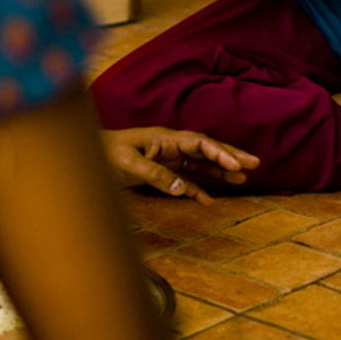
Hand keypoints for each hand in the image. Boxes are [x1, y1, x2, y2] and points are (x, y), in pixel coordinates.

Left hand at [101, 127, 260, 204]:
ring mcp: (167, 159)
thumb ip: (154, 174)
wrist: (85, 156)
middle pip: (207, 149)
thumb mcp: (127, 163)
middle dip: (231, 156)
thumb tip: (181, 188)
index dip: (219, 152)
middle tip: (255, 164)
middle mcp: (170, 146)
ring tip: (243, 179)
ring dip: (221, 171)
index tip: (236, 165)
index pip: (199, 143)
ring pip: (200, 164)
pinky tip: (209, 201)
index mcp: (165, 138)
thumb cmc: (104, 153)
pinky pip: (185, 181)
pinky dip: (198, 189)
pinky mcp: (160, 172)